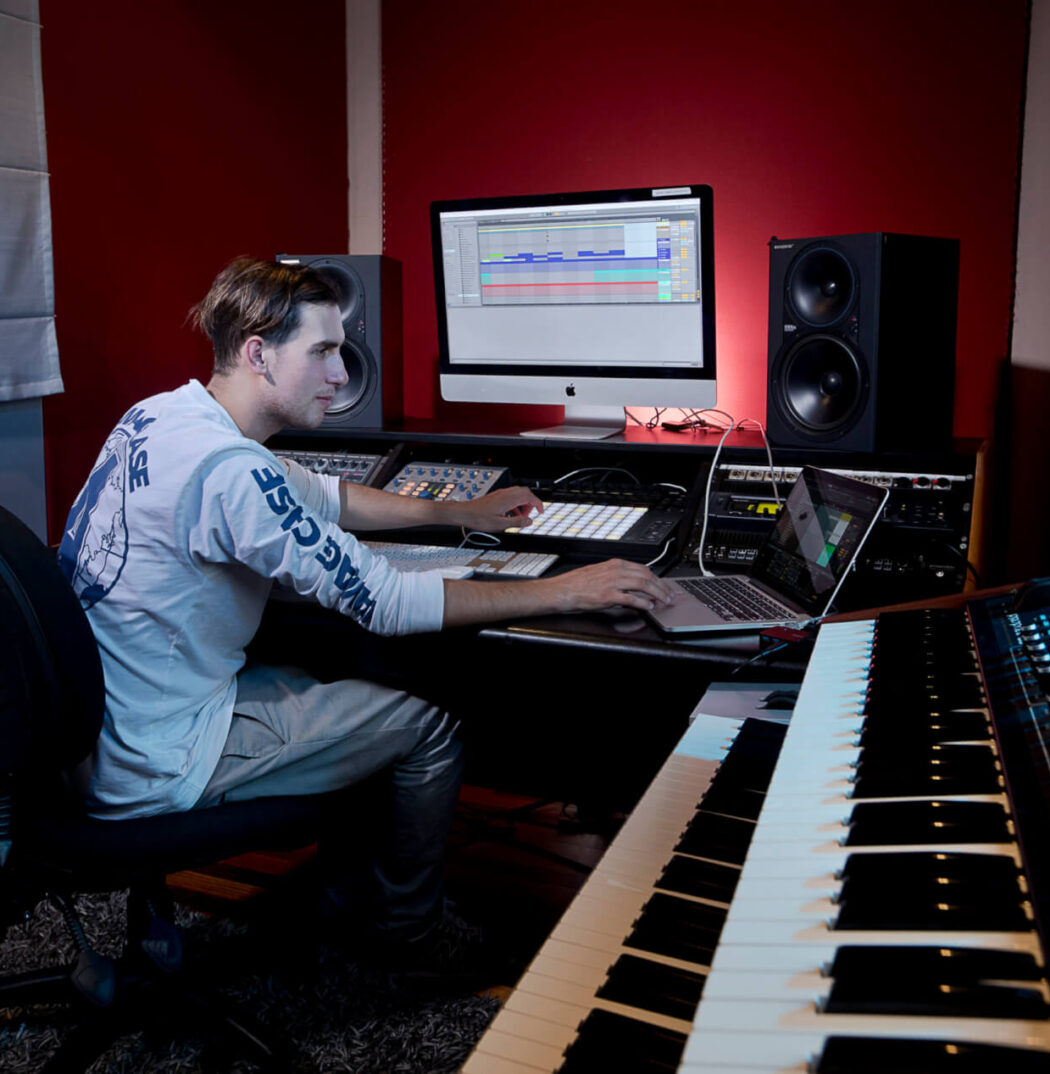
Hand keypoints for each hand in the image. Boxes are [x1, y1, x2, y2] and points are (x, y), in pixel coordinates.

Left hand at [455, 485, 543, 532]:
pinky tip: (511, 514)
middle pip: (525, 492)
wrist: (465, 513)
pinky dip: (516, 503)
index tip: (541, 511)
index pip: (529, 496)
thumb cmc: (479, 518)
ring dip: (523, 503)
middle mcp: (505, 494)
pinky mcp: (496, 496)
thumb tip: (529, 521)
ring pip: (518, 493)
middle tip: (529, 514)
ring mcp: (500, 494)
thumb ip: (517, 522)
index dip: (538, 503)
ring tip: (520, 516)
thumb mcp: (500, 525)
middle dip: (531, 503)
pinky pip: (511, 496)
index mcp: (508, 499)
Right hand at [550, 558, 675, 613]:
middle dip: (661, 586)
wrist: (563, 590)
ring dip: (657, 594)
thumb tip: (631, 585)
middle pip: (647, 576)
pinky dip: (642, 603)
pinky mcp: (608, 596)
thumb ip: (617, 577)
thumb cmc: (578, 583)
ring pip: (643, 585)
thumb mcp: (600, 573)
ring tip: (664, 602)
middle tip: (669, 595)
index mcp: (615, 564)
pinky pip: (630, 598)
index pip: (643, 569)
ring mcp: (612, 583)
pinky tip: (648, 607)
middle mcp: (616, 571)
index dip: (656, 578)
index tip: (663, 586)